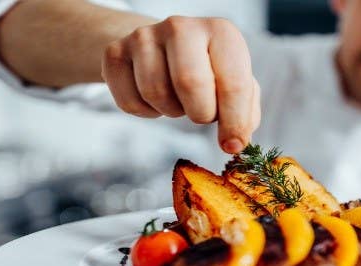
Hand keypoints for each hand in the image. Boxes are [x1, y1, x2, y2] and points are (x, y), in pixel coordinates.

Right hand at [101, 16, 260, 153]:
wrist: (161, 47)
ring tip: (179, 99)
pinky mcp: (115, 52)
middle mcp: (182, 27)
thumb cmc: (207, 69)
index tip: (232, 144)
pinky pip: (129, 102)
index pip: (233, 83)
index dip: (234, 122)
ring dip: (172, 111)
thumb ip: (245, 112)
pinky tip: (155, 98)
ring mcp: (144, 36)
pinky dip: (145, 112)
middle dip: (200, 113)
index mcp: (221, 32)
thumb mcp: (235, 82)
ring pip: (156, 93)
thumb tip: (236, 141)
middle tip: (203, 113)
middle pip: (190, 84)